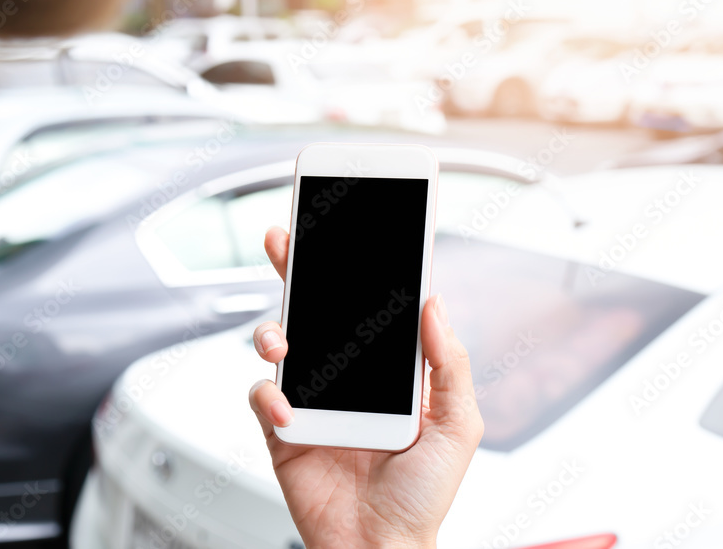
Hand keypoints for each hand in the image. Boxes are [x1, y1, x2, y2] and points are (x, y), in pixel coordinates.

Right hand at [249, 227, 483, 548]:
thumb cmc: (424, 494)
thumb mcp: (458, 423)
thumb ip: (449, 361)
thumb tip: (434, 301)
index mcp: (388, 369)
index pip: (369, 306)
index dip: (358, 267)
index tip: (354, 227)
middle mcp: (347, 376)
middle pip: (317, 309)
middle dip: (299, 270)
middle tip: (286, 238)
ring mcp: (313, 399)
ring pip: (281, 344)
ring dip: (273, 330)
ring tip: (282, 339)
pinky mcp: (284, 429)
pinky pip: (263, 397)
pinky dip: (269, 396)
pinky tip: (288, 409)